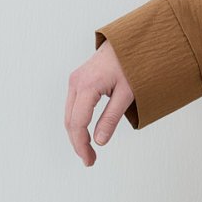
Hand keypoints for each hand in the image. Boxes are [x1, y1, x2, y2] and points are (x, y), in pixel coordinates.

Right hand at [65, 39, 134, 166]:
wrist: (131, 40)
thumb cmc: (132, 63)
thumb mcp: (127, 93)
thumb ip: (111, 117)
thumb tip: (100, 141)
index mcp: (87, 86)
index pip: (78, 123)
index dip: (82, 145)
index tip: (89, 160)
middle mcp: (76, 82)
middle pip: (70, 121)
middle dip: (78, 143)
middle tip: (90, 160)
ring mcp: (75, 80)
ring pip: (69, 114)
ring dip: (77, 134)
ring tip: (89, 150)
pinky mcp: (79, 80)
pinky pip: (73, 105)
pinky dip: (78, 121)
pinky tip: (86, 132)